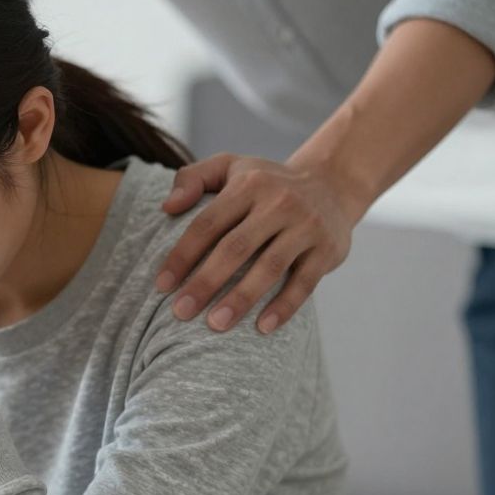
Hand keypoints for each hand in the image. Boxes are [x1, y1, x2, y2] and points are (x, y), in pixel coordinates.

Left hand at [155, 153, 367, 333]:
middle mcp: (279, 202)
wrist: (332, 184)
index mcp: (249, 184)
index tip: (162, 285)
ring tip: (215, 325)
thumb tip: (166, 206)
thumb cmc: (265, 183)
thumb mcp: (229, 167)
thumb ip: (192, 178)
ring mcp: (306, 226)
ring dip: (241, 299)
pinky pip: (304, 283)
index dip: (183, 255)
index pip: (208, 223)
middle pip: (236, 247)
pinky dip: (284, 307)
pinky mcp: (327, 249)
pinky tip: (262, 327)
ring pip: (270, 267)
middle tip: (180, 311)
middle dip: (205, 282)